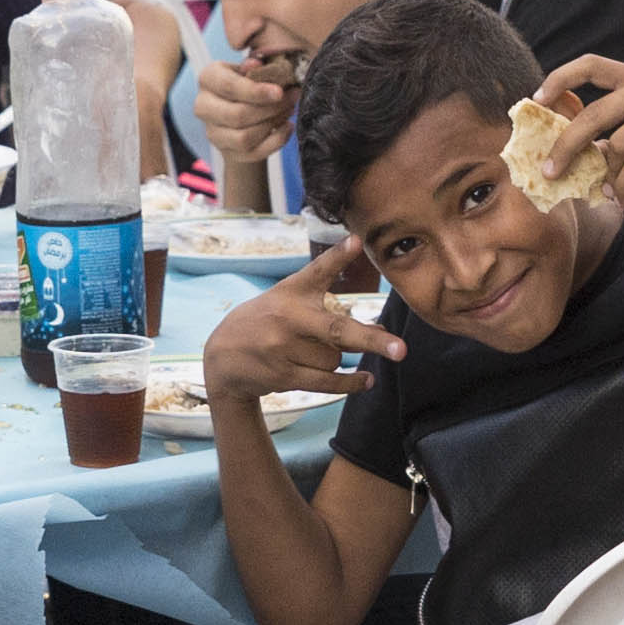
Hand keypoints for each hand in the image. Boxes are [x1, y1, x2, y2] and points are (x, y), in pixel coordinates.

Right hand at [186, 50, 293, 184]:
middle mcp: (203, 105)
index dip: (255, 91)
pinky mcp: (226, 151)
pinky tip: (287, 126)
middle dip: (270, 109)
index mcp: (208, 78)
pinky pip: (254, 153)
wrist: (244, 109)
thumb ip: (255, 67)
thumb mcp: (252, 68)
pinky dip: (276, 141)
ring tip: (290, 110)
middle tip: (292, 98)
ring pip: (244, 138)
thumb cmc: (249, 82)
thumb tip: (257, 64)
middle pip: (236, 115)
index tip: (279, 92)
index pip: (229, 86)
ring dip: (273, 124)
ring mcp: (212, 132)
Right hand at [204, 247, 389, 404]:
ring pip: (335, 359)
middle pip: (338, 331)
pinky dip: (349, 383)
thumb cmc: (266, 321)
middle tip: (400, 349)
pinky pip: (327, 382)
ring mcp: (284, 350)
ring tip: (311, 351)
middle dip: (370, 340)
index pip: (317, 271)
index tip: (356, 241)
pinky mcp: (284, 376)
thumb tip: (374, 298)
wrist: (223, 357)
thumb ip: (327, 290)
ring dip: (337, 359)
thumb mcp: (287, 294)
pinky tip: (367, 381)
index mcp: (290, 292)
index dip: (337, 256)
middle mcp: (288, 319)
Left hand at [532, 53, 623, 204]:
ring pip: (616, 148)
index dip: (560, 78)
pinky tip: (622, 201)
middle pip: (593, 115)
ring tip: (610, 193)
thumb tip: (567, 149)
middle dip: (566, 147)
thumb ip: (616, 129)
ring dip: (608, 178)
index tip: (536, 99)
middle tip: (548, 171)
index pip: (592, 65)